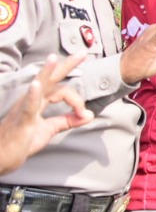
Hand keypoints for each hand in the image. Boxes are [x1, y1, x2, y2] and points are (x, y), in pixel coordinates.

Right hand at [0, 54, 92, 174]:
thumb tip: (90, 115)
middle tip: (83, 53)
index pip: (60, 88)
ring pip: (38, 87)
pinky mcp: (21, 122)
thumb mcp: (48, 130)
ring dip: (46, 72)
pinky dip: (33, 95)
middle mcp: (31, 100)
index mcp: (38, 101)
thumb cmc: (20, 142)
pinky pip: (27, 107)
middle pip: (50, 79)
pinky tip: (36, 85)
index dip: (76, 99)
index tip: (83, 112)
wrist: (0, 158)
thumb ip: (67, 121)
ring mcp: (24, 109)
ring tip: (53, 58)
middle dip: (67, 65)